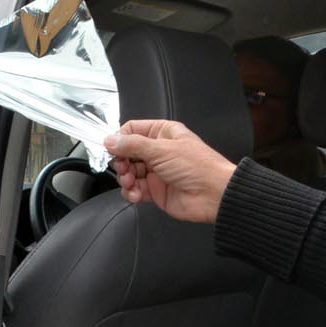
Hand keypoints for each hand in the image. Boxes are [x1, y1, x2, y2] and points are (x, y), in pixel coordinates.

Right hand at [105, 120, 237, 222]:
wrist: (214, 196)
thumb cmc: (199, 168)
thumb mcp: (161, 150)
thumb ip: (132, 145)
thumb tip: (111, 140)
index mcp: (163, 133)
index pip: (132, 130)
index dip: (119, 139)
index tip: (112, 149)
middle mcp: (159, 151)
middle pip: (127, 153)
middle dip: (121, 162)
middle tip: (124, 168)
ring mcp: (157, 171)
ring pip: (129, 173)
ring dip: (125, 179)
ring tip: (131, 183)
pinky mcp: (156, 191)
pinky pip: (135, 190)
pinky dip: (132, 193)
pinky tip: (137, 194)